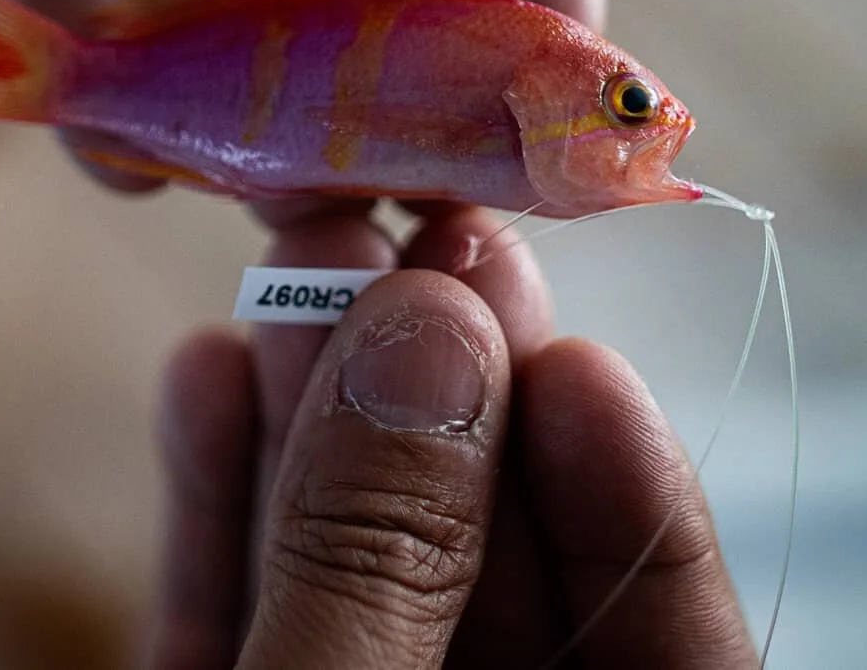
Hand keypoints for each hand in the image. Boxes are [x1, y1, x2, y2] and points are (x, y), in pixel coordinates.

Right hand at [152, 207, 756, 667]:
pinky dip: (219, 493)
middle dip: (444, 388)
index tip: (570, 351)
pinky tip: (206, 369)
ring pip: (353, 558)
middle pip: (489, 557)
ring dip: (317, 404)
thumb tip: (430, 329)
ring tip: (298, 261)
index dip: (624, 479)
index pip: (661, 628)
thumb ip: (379, 558)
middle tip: (412, 238)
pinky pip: (240, 604)